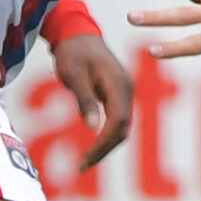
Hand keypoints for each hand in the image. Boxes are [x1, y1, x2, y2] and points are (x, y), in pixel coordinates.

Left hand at [51, 30, 135, 167]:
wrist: (78, 33)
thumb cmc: (73, 52)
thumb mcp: (74, 74)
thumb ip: (85, 99)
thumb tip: (93, 128)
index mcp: (118, 84)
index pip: (118, 121)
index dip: (103, 144)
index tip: (85, 160)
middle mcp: (127, 90)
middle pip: (122, 129)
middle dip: (104, 150)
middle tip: (82, 167)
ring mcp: (124, 93)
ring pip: (121, 127)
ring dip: (105, 146)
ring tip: (85, 162)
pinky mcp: (118, 95)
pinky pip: (116, 121)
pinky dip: (106, 136)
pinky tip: (92, 147)